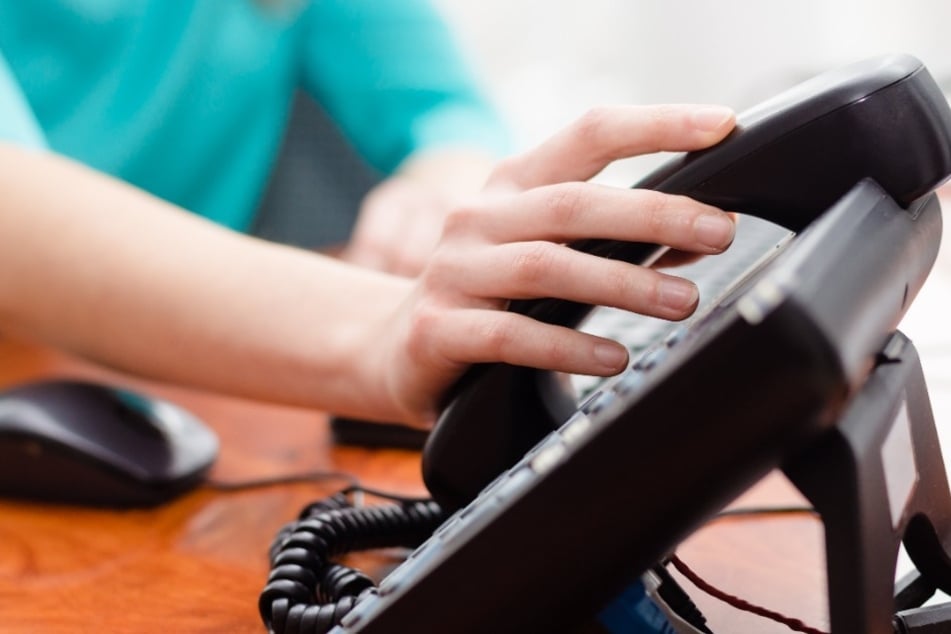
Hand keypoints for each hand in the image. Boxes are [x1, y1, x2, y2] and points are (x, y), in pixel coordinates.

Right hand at [371, 104, 737, 425]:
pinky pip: (510, 337)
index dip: (655, 125)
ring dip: (621, 283)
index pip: (588, 135)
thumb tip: (694, 237)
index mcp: (511, 187)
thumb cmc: (488, 296)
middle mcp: (478, 218)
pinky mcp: (437, 329)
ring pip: (545, 266)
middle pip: (573, 203)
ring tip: (681, 301)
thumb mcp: (544, 253)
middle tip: (718, 231)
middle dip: (653, 214)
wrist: (397, 350)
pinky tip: (613, 357)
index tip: (720, 126)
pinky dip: (567, 347)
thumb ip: (606, 241)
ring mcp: (452, 272)